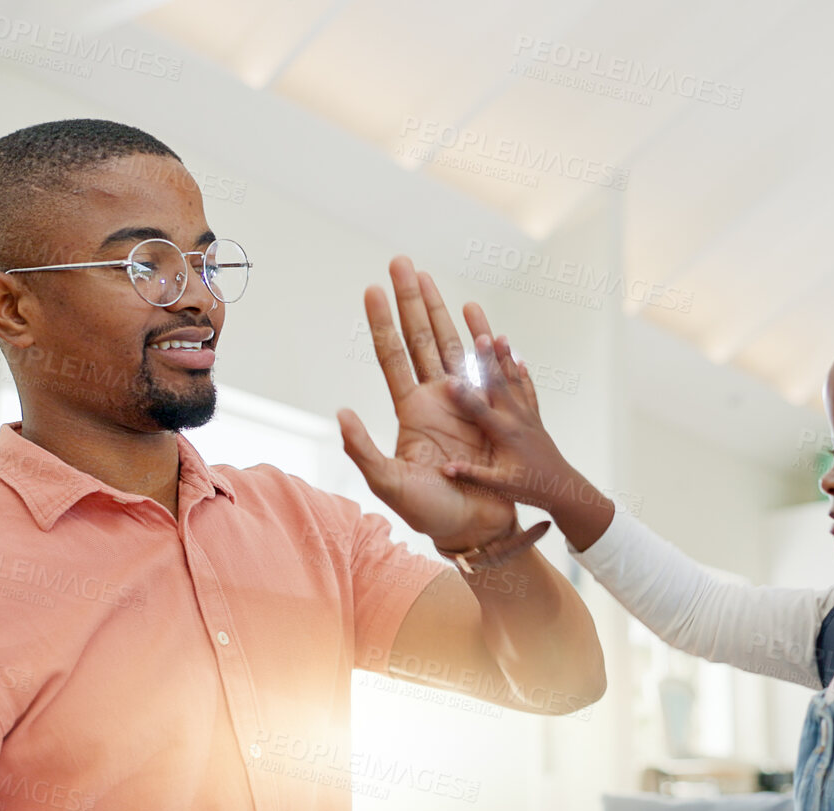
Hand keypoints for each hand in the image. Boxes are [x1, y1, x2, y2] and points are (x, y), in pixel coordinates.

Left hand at [337, 257, 517, 552]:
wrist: (477, 527)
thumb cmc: (431, 511)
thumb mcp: (390, 483)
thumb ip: (364, 450)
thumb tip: (342, 414)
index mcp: (411, 410)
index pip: (392, 355)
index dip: (382, 322)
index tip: (372, 288)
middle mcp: (436, 398)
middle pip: (420, 337)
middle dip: (410, 300)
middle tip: (401, 262)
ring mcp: (465, 400)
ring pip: (450, 343)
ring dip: (439, 308)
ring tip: (428, 275)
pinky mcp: (492, 409)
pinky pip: (487, 366)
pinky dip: (481, 338)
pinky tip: (475, 313)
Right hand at [438, 335, 613, 550]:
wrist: (562, 488)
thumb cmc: (530, 488)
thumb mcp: (499, 486)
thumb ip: (472, 474)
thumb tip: (444, 468)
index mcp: (504, 434)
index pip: (479, 410)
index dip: (463, 396)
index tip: (448, 379)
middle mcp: (516, 418)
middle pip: (498, 383)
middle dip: (487, 358)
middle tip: (479, 333)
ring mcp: (527, 415)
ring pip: (514, 380)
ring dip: (505, 357)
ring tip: (498, 334)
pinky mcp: (534, 417)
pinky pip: (527, 391)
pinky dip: (522, 374)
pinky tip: (519, 359)